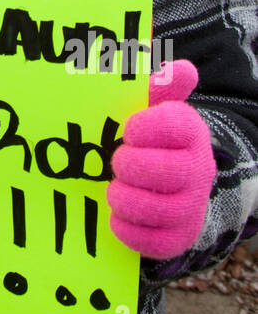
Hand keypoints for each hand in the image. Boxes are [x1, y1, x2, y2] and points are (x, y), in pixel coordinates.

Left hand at [106, 60, 215, 259]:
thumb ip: (157, 86)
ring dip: (127, 199)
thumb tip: (183, 70)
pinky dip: (129, 231)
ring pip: (163, 210)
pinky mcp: (179, 236)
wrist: (161, 180)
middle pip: (171, 171)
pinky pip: (157, 243)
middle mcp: (199, 169)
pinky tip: (115, 217)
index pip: (175, 126)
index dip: (145, 128)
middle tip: (117, 162)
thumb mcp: (147, 107)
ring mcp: (191, 205)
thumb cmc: (145, 137)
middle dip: (133, 166)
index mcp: (189, 131)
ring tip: (113, 190)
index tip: (128, 129)